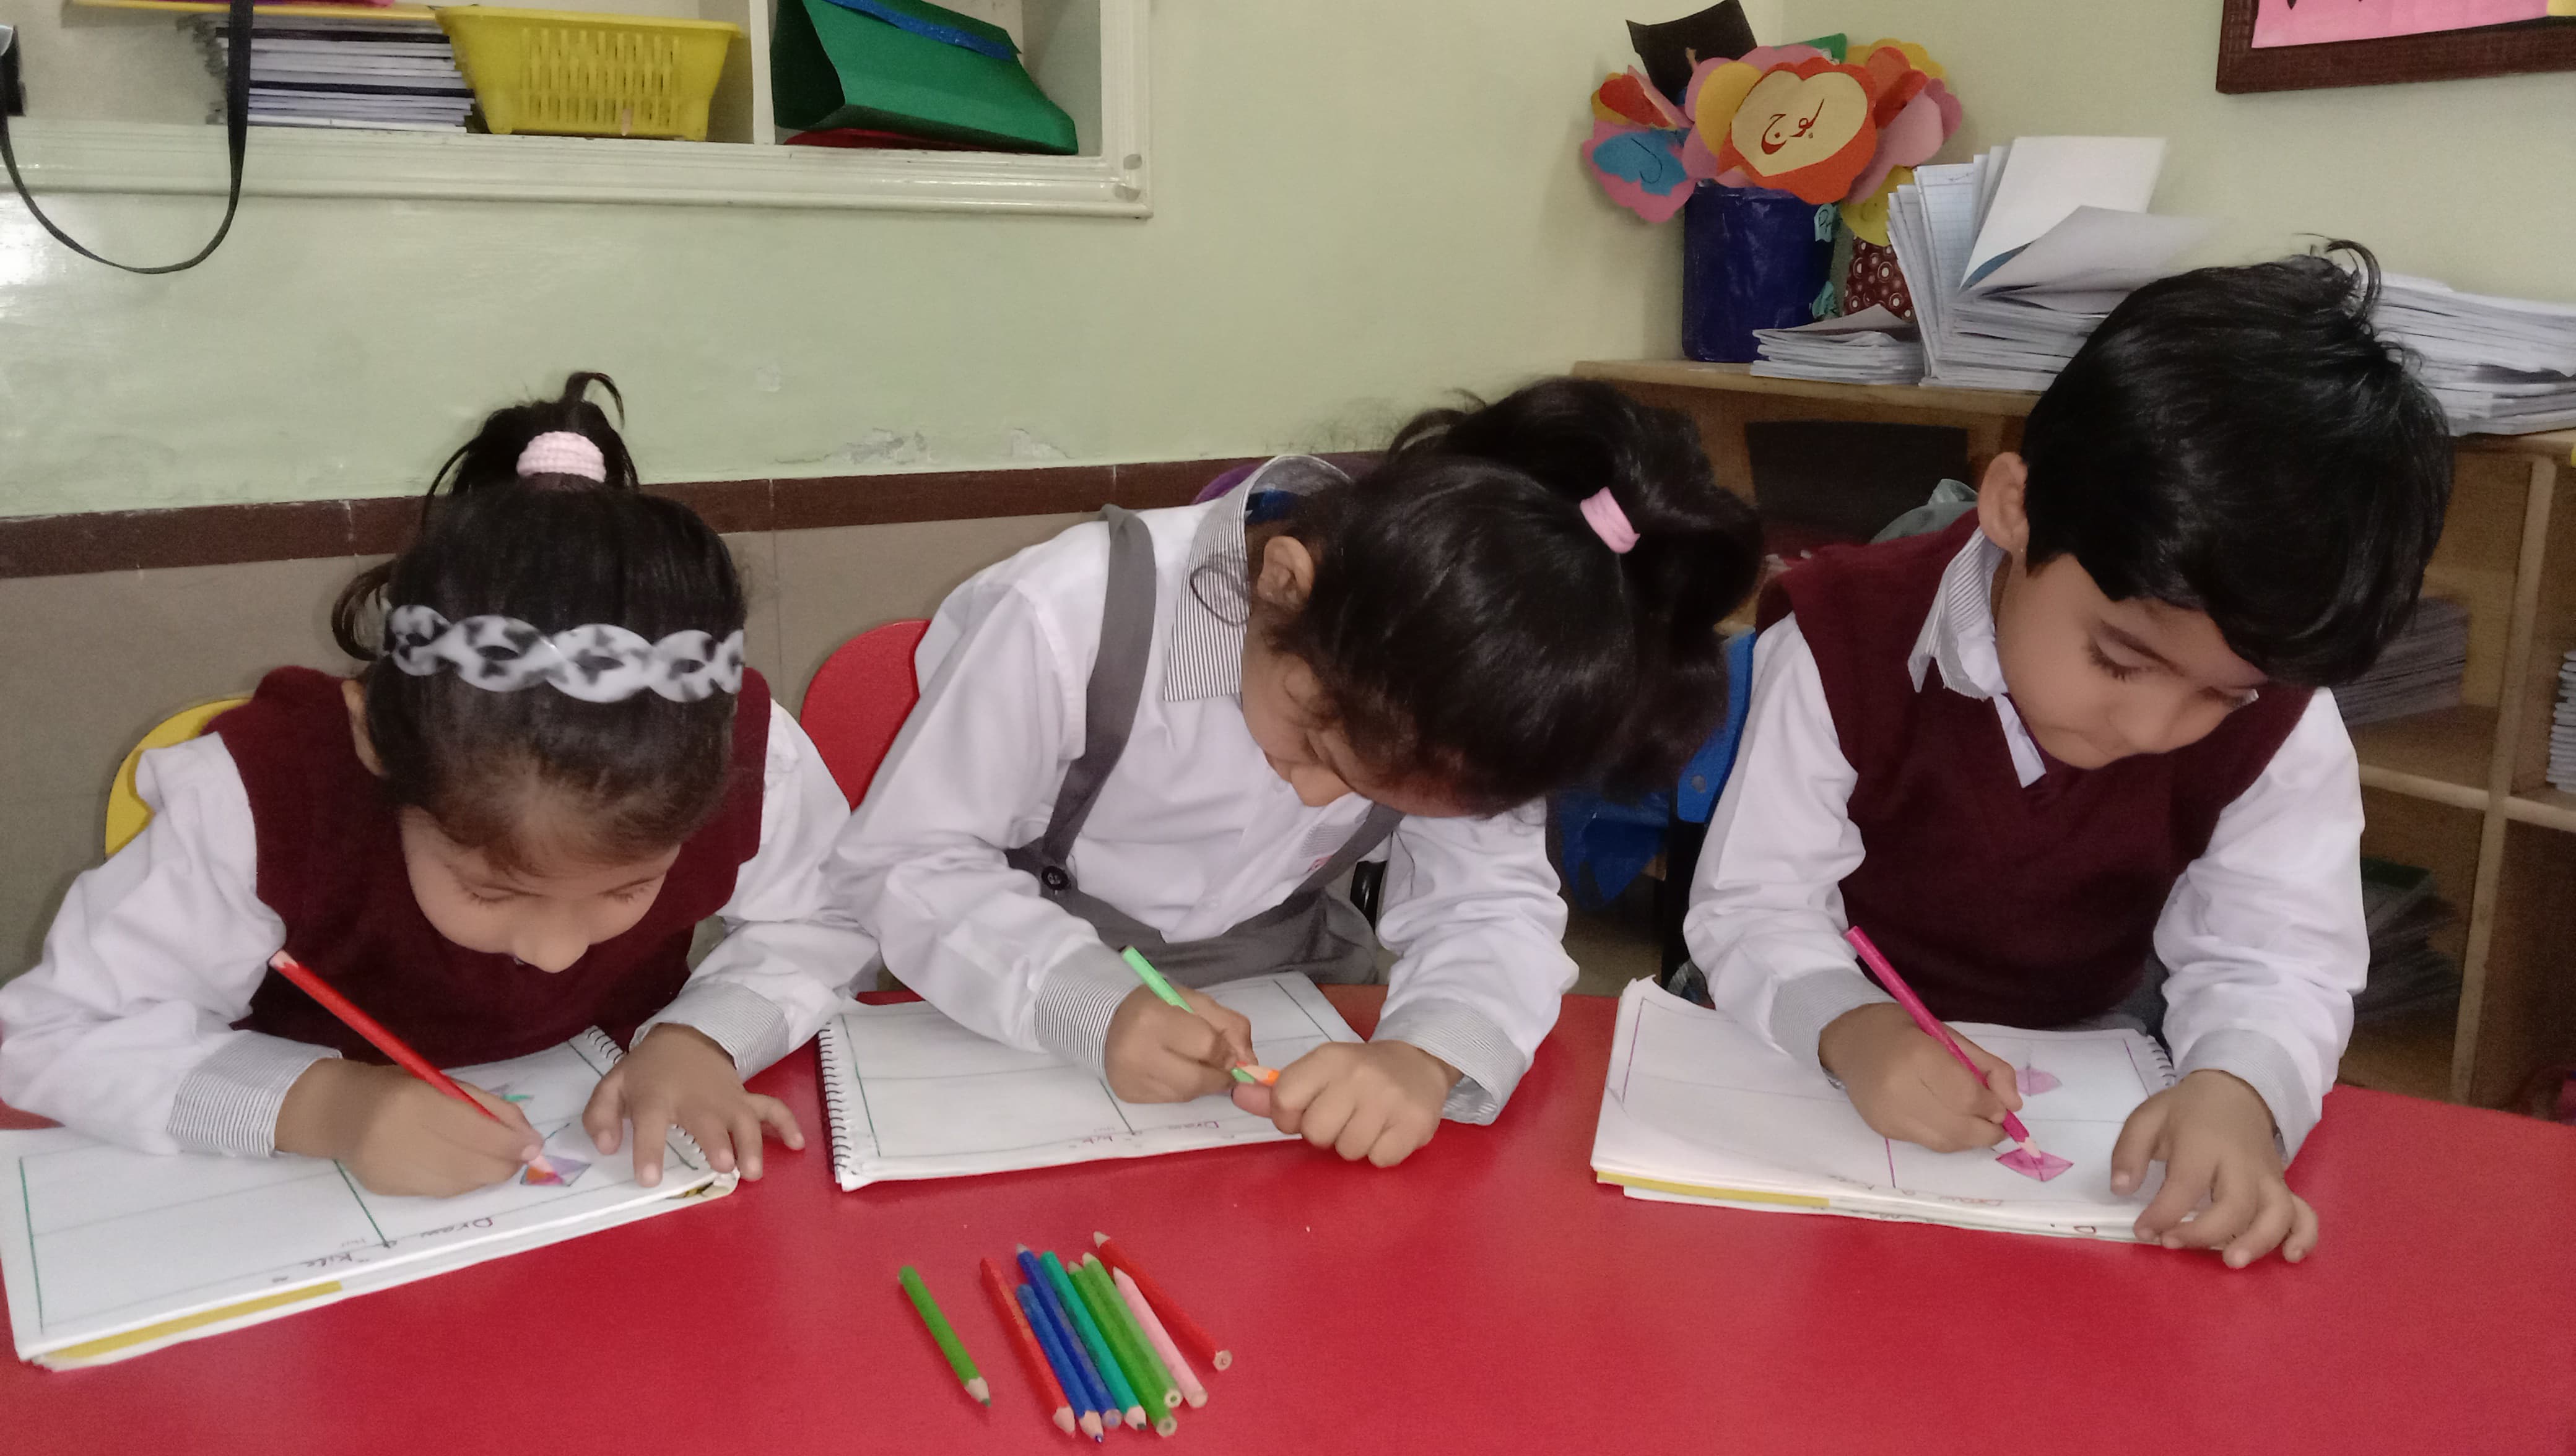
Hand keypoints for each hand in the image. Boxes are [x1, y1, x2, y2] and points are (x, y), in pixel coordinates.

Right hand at [276, 1058, 541, 1196]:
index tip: (534, 1144)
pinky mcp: (386, 1188)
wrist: (337, 1110)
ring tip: (496, 1160)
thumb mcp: (442, 1083)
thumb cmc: (398, 1088)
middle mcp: (400, 1136)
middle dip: (506, 1162)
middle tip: (521, 1155)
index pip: (477, 1130)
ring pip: (460, 1183)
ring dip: (488, 1174)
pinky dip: (464, 1182)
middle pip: (471, 1162)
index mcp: (416, 1100)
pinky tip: (469, 1169)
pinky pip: (440, 1192)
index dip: (511, 1142)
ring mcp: (391, 1167)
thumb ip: (486, 1106)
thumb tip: (527, 1138)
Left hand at [583, 1024, 801, 1186]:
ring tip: (753, 1171)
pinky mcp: (745, 1099)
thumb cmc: (647, 1072)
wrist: (685, 1038)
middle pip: (708, 1121)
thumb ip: (600, 1116)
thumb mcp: (613, 1086)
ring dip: (752, 1143)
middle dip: (717, 1142)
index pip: (651, 1123)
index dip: (649, 1150)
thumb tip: (606, 1147)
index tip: (649, 1179)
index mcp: (655, 1097)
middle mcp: (694, 1099)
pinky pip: (771, 1109)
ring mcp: (725, 1099)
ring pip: (743, 1119)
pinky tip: (797, 1145)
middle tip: (724, 1166)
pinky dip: (786, 1125)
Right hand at [1103, 985, 1254, 1102]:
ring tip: (1195, 1063)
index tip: (1228, 1050)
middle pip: (1198, 1079)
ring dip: (1203, 1083)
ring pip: (1188, 1094)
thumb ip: (1229, 1026)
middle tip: (1222, 1066)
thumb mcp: (1194, 1001)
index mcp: (1154, 1019)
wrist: (1107, 1020)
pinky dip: (1183, 1089)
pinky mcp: (1129, 1095)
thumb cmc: (1157, 1005)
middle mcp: (1138, 1053)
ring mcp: (1132, 1078)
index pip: (1208, 1046)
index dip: (1227, 1052)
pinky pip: (1171, 1100)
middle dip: (1219, 1075)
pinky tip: (1175, 1072)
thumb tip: (1250, 1063)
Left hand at [1229, 1040, 1459, 1167]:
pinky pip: (1379, 1160)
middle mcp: (1358, 1075)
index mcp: (1329, 1059)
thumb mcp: (1319, 1071)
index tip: (1303, 1114)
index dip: (1287, 1117)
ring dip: (1354, 1145)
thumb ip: (1278, 1090)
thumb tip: (1237, 1096)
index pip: (1284, 1100)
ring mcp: (1389, 1099)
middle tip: (1343, 1118)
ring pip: (1348, 1151)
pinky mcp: (1415, 1123)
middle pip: (1315, 1133)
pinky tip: (1388, 1131)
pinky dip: (1381, 1153)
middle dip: (1325, 1134)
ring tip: (1367, 1123)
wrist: (1419, 1063)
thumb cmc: (1359, 1073)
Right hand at [1817, 1002, 2022, 1152]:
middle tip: (1999, 1123)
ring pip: (1946, 1142)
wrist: (1849, 1041)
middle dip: (1989, 1130)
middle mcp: (1899, 1089)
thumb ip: (1988, 1067)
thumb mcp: (1949, 1034)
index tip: (2002, 1104)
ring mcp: (1888, 1113)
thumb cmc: (1903, 1030)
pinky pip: (1928, 1142)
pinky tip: (1950, 1121)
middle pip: (1959, 1127)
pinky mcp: (1882, 1129)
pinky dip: (1949, 1137)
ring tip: (1980, 1125)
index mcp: (1918, 1055)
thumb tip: (2014, 1105)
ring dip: (1972, 1139)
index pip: (1968, 1097)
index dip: (1993, 1107)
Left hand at [2113, 1069, 2316, 1267]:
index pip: (2185, 1185)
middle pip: (2235, 1205)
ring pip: (2276, 1213)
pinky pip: (2304, 1213)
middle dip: (2205, 1233)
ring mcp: (2268, 1177)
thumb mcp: (2148, 1118)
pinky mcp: (2284, 1187)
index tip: (2143, 1231)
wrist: (2234, 1092)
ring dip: (2257, 1242)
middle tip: (2173, 1246)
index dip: (2162, 1214)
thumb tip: (2120, 1189)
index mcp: (2203, 1143)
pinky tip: (2290, 1258)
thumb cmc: (2187, 1111)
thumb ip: (2129, 1152)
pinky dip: (2303, 1236)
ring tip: (2232, 1262)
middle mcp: (2242, 1163)